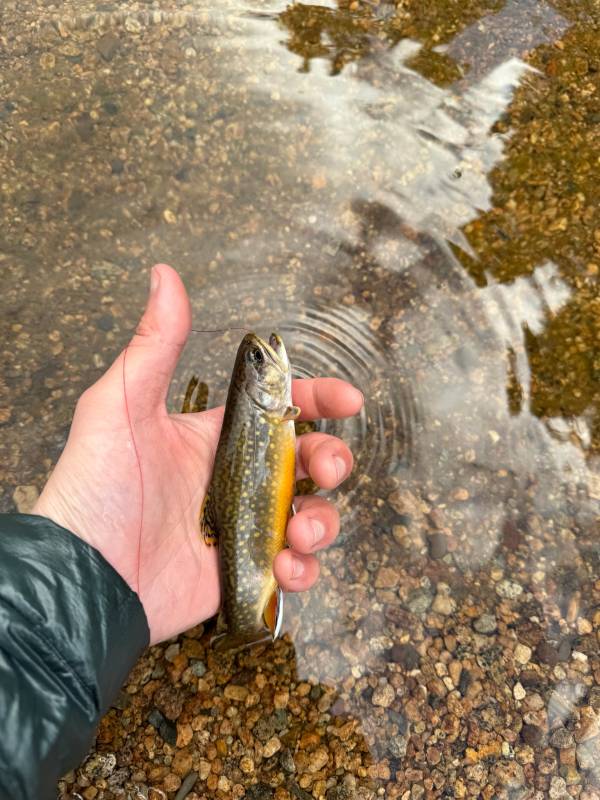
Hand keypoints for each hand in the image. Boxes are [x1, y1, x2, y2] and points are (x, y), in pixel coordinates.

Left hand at [33, 265, 362, 642]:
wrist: (82, 575)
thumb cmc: (94, 486)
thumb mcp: (121, 405)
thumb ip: (156, 345)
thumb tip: (165, 274)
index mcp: (216, 435)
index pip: (281, 407)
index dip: (319, 398)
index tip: (349, 399)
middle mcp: (237, 477)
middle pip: (308, 460)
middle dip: (333, 459)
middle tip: (328, 467)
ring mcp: (245, 526)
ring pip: (311, 515)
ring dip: (323, 521)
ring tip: (302, 531)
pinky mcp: (245, 571)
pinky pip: (294, 568)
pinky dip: (303, 569)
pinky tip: (286, 566)